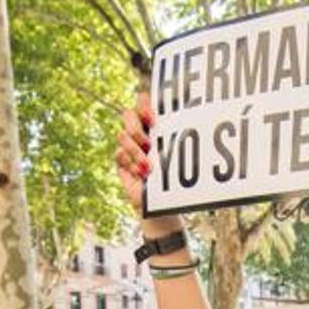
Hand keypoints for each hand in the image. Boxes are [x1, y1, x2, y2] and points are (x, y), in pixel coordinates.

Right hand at [116, 93, 183, 236]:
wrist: (161, 205)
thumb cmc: (175, 180)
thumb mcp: (178, 157)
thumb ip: (176, 138)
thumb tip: (189, 122)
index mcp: (155, 126)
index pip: (143, 103)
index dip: (143, 104)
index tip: (153, 117)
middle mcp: (140, 133)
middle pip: (127, 115)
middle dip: (136, 128)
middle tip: (149, 143)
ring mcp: (129, 147)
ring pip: (122, 136)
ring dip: (135, 151)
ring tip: (148, 166)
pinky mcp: (121, 162)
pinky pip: (118, 154)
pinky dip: (130, 164)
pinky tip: (140, 174)